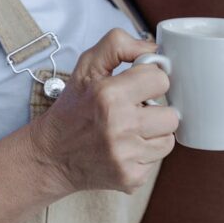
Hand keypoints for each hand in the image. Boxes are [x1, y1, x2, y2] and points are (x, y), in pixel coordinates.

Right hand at [30, 29, 178, 194]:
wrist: (51, 156)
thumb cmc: (73, 107)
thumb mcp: (86, 66)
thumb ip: (119, 45)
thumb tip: (155, 50)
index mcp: (108, 94)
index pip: (161, 79)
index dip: (150, 81)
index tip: (137, 87)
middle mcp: (119, 126)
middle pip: (172, 114)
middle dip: (156, 111)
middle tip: (134, 111)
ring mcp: (125, 155)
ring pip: (169, 139)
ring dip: (154, 134)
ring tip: (130, 130)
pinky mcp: (130, 177)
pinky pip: (157, 161)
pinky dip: (144, 154)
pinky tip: (124, 149)